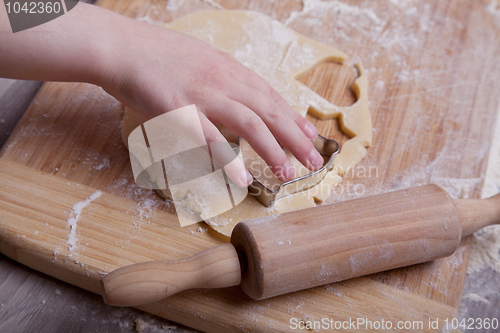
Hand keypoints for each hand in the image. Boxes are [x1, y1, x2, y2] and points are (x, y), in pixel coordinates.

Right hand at [99, 16, 322, 185]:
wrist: (121, 47)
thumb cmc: (158, 56)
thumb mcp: (201, 61)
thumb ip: (223, 80)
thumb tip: (241, 99)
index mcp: (229, 68)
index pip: (271, 96)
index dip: (293, 118)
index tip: (311, 136)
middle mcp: (223, 80)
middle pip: (269, 111)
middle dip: (295, 139)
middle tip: (315, 162)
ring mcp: (202, 94)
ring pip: (249, 123)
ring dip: (272, 151)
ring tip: (287, 175)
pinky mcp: (179, 110)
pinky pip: (210, 138)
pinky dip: (229, 160)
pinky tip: (242, 178)